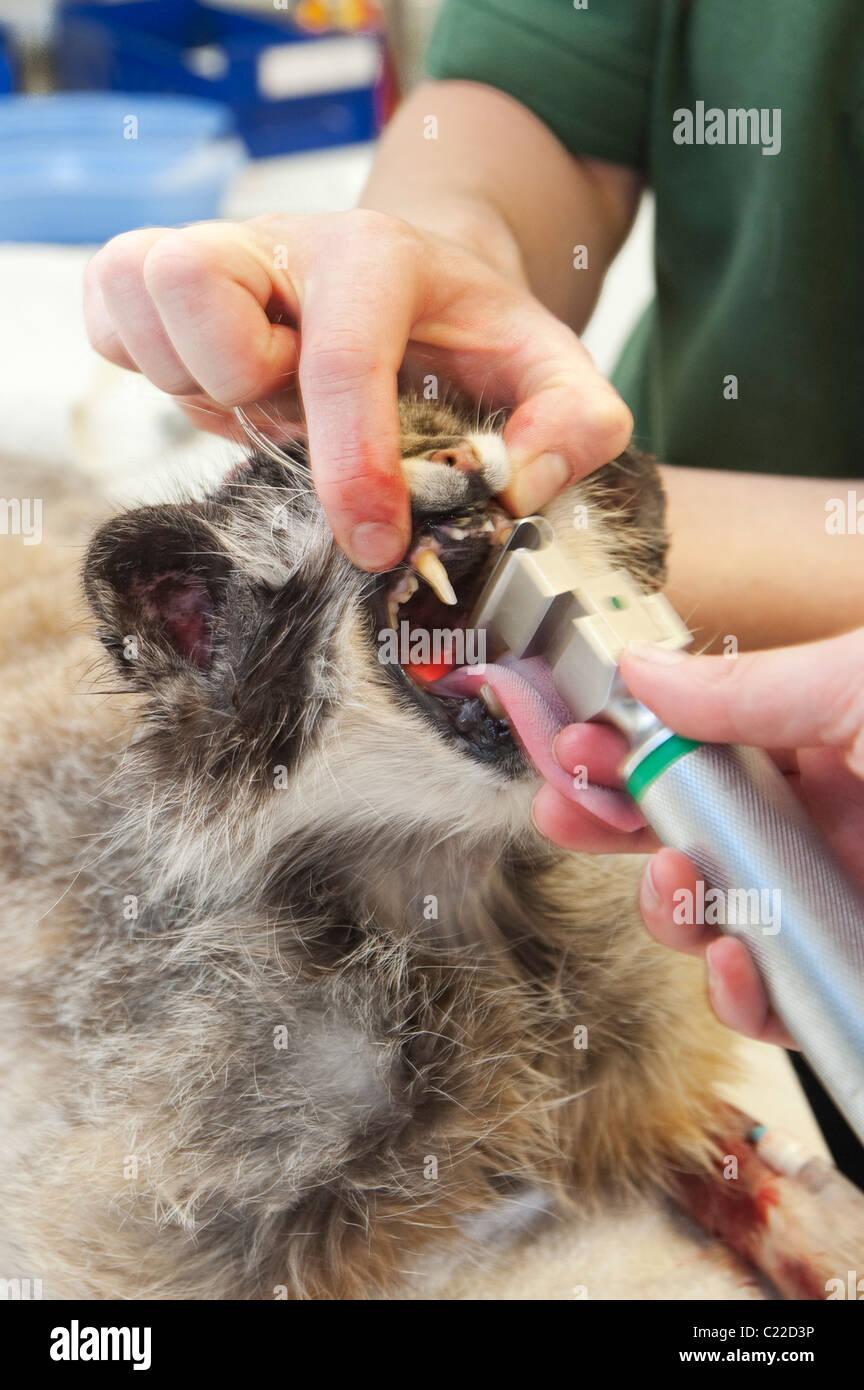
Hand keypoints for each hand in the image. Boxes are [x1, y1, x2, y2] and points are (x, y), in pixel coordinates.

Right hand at [84, 212, 630, 569]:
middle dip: (241, 387)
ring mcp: (213, 258)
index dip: (351, 465)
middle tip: (293, 417)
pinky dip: (149, 369)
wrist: (420, 287)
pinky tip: (221, 390)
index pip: (337, 357)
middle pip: (191, 286)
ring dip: (195, 385)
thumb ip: (579, 423)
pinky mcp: (165, 288)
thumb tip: (520, 485)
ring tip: (265, 404)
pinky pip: (105, 321)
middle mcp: (279, 242)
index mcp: (377, 256)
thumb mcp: (554, 370)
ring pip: (135, 301)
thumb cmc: (473, 337)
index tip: (375, 545)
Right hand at [533, 628, 863, 1044]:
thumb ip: (751, 684)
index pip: (700, 744)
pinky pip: (770, 1006)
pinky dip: (732, 996)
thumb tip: (644, 670)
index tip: (575, 742)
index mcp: (827, 740)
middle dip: (615, 824)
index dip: (629, 746)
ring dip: (667, 906)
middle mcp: (824, 824)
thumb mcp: (858, 685)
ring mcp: (828, 904)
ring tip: (671, 880)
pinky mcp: (845, 980)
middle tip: (566, 811)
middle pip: (686, 830)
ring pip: (713, 920)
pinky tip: (730, 961)